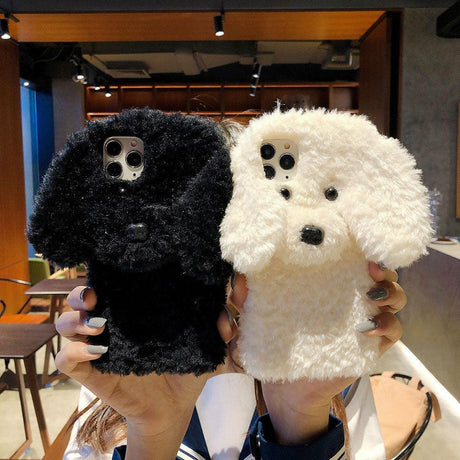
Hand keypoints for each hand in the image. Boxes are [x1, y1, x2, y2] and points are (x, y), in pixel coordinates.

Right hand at [56, 287, 212, 458]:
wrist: (173, 408)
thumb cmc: (187, 370)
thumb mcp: (208, 348)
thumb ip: (222, 330)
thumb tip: (226, 316)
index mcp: (135, 312)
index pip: (113, 284)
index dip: (107, 274)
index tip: (116, 268)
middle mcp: (111, 324)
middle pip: (80, 299)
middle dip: (80, 292)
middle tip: (94, 296)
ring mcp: (97, 347)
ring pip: (65, 323)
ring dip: (74, 319)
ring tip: (99, 325)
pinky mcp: (90, 371)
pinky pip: (66, 358)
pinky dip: (74, 351)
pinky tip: (98, 352)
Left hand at [226, 263, 406, 444]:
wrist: (285, 386)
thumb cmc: (274, 343)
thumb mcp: (256, 318)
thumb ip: (244, 298)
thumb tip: (237, 279)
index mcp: (327, 284)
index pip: (352, 258)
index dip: (359, 247)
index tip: (353, 243)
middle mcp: (350, 298)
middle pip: (382, 274)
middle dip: (382, 266)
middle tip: (369, 268)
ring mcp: (364, 321)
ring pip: (394, 299)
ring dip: (390, 293)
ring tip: (370, 298)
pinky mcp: (370, 346)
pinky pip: (393, 331)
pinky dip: (387, 326)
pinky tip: (368, 330)